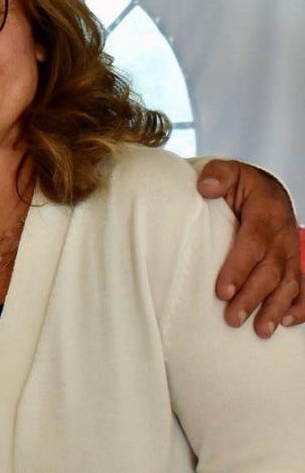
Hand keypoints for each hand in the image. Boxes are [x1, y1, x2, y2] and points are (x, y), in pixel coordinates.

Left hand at [198, 159, 303, 336]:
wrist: (267, 189)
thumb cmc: (240, 184)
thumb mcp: (229, 171)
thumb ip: (217, 175)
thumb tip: (205, 187)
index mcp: (266, 213)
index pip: (253, 243)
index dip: (238, 268)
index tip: (221, 291)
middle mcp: (283, 235)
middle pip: (270, 270)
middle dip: (252, 296)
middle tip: (233, 318)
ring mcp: (292, 251)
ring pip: (289, 283)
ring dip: (275, 308)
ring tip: (261, 331)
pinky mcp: (296, 262)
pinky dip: (300, 306)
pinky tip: (288, 323)